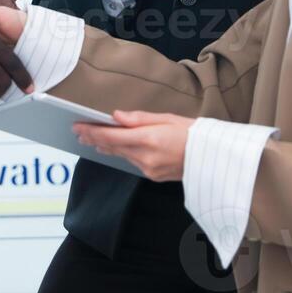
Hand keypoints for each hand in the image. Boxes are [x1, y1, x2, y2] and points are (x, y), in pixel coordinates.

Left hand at [74, 110, 192, 181]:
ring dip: (105, 146)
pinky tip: (113, 148)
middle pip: (112, 147)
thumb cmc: (194, 134)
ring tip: (90, 138)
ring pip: (121, 155)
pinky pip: (132, 162)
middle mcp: (146, 157)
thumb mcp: (168, 118)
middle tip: (78, 130)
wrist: (214, 158)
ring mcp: (149, 169)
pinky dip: (122, 153)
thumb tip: (116, 116)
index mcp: (149, 139)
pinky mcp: (153, 176)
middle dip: (93, 138)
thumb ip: (139, 118)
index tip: (78, 125)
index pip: (111, 136)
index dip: (92, 131)